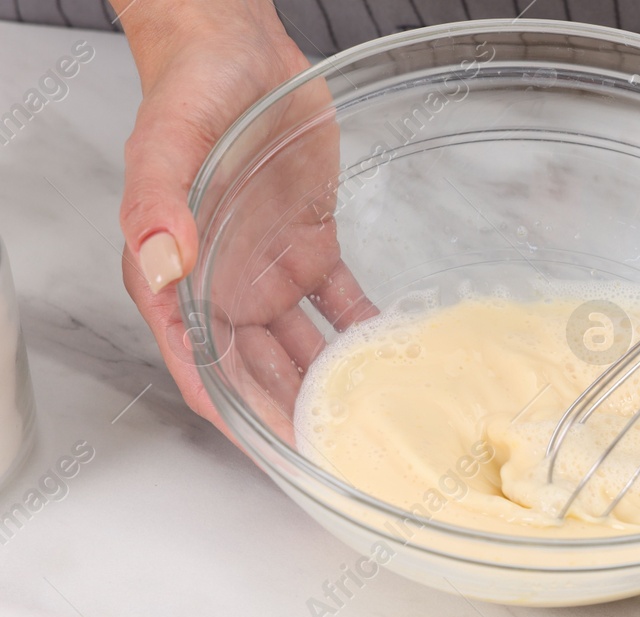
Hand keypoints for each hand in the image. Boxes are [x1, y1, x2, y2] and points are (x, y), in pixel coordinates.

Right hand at [115, 0, 373, 440]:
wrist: (235, 47)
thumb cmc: (188, 90)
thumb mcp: (164, 143)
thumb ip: (157, 203)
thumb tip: (164, 261)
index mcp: (176, 282)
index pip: (204, 373)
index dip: (240, 420)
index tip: (279, 456)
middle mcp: (223, 288)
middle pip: (258, 377)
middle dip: (293, 420)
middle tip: (342, 457)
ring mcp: (267, 273)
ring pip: (301, 351)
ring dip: (331, 388)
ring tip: (374, 423)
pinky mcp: (310, 250)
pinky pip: (340, 306)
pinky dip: (364, 334)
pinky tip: (393, 360)